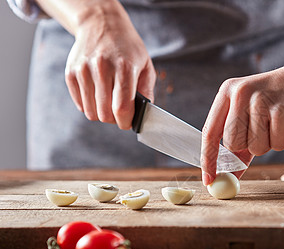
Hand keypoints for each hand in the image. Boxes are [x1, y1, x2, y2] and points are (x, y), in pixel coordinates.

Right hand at [65, 8, 155, 129]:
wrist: (102, 24)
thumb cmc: (128, 48)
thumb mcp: (145, 66)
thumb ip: (146, 92)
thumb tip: (143, 115)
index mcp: (124, 68)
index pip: (122, 108)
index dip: (125, 122)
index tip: (128, 123)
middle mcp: (102, 68)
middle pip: (105, 114)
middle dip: (114, 119)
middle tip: (119, 112)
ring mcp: (83, 70)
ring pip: (91, 112)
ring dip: (101, 113)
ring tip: (109, 102)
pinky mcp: (71, 72)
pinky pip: (80, 104)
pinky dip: (90, 105)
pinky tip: (98, 94)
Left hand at [201, 57, 283, 185]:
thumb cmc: (281, 97)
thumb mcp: (253, 111)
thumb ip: (240, 140)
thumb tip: (229, 174)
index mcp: (228, 91)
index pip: (210, 132)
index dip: (208, 159)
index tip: (209, 180)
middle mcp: (241, 93)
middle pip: (232, 144)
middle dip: (248, 146)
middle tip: (264, 130)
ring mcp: (262, 101)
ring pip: (256, 148)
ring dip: (270, 142)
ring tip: (280, 121)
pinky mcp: (283, 111)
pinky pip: (278, 145)